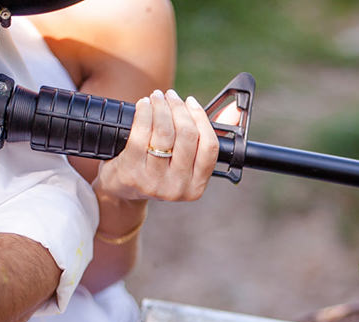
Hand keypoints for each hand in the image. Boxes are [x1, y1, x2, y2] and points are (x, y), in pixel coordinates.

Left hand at [94, 89, 230, 202]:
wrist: (122, 190)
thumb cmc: (158, 168)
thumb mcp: (185, 159)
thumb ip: (208, 136)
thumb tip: (235, 111)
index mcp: (196, 186)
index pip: (209, 147)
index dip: (201, 118)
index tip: (191, 102)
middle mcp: (178, 188)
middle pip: (186, 135)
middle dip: (178, 108)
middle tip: (171, 96)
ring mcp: (154, 183)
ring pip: (164, 132)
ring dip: (160, 107)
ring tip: (156, 97)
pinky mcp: (131, 173)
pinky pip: (141, 134)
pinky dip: (144, 113)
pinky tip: (144, 105)